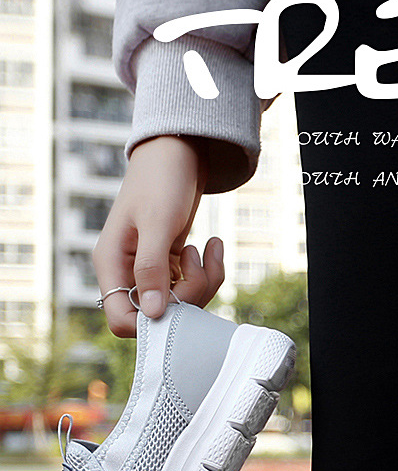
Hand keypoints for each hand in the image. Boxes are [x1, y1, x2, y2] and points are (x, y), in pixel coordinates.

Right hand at [92, 136, 225, 336]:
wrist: (178, 149)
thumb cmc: (161, 178)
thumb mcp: (157, 222)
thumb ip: (151, 268)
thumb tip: (151, 313)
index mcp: (111, 263)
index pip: (123, 319)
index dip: (153, 321)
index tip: (180, 298)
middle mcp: (127, 270)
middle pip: (158, 314)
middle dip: (188, 297)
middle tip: (199, 263)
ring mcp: (150, 267)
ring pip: (180, 301)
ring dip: (204, 282)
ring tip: (210, 249)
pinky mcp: (170, 261)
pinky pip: (191, 284)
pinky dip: (208, 271)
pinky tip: (213, 245)